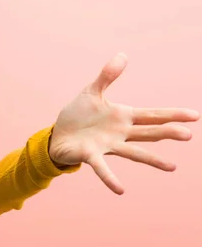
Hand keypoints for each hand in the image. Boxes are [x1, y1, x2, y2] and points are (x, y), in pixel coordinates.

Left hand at [49, 53, 199, 194]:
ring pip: (133, 153)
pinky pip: (102, 169)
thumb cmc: (77, 115)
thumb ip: (107, 76)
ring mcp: (107, 146)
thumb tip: (123, 55)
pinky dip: (110, 179)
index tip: (194, 116)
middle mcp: (119, 134)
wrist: (57, 135)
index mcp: (122, 117)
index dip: (171, 115)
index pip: (152, 115)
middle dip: (167, 133)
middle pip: (148, 133)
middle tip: (188, 135)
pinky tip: (120, 190)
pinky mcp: (91, 156)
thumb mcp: (91, 92)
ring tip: (171, 167)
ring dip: (152, 160)